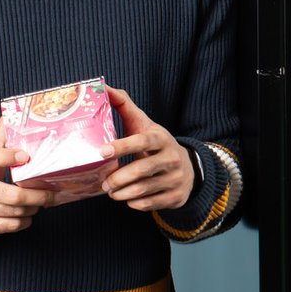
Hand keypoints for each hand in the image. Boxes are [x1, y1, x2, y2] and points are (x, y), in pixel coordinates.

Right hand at [0, 121, 56, 239]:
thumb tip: (13, 114)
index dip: (8, 156)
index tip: (26, 156)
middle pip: (14, 195)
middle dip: (39, 195)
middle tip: (53, 192)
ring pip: (16, 212)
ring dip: (34, 207)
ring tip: (42, 201)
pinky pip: (11, 226)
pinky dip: (25, 221)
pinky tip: (28, 214)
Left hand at [100, 87, 196, 211]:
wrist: (188, 168)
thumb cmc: (156, 144)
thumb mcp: (145, 124)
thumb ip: (124, 106)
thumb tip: (103, 87)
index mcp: (161, 138)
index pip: (142, 141)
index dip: (122, 146)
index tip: (102, 151)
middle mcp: (171, 158)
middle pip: (141, 169)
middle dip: (117, 178)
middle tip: (103, 182)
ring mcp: (175, 178)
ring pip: (142, 190)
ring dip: (121, 193)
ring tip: (111, 191)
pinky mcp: (175, 196)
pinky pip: (149, 204)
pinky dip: (133, 203)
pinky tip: (127, 198)